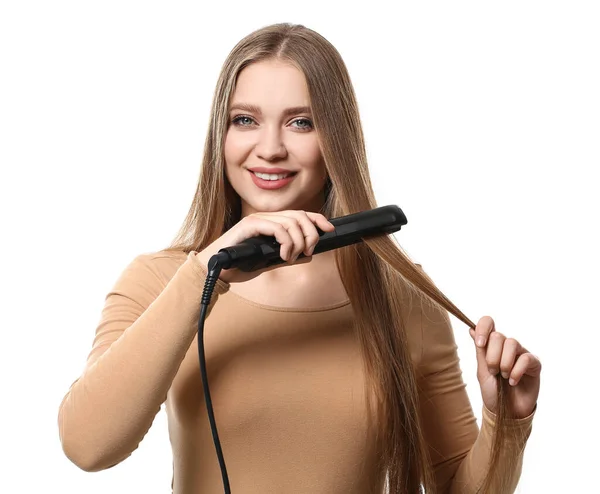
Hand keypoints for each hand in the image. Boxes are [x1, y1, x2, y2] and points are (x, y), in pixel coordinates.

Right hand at [195, 210, 334, 282]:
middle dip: (311, 233)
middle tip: (308, 252)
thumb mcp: (269, 262)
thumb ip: (287, 257)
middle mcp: (266, 217)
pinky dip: (286, 242)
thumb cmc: (238, 266)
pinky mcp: (250, 225)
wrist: (214, 271)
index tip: (329, 229)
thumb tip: (308, 256)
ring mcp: (258, 219)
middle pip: (300, 215)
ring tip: (291, 257)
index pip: (300, 214)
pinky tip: (283, 255)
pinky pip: (277, 228)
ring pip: (291, 221)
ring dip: (298, 241)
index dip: (318, 219)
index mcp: (272, 223)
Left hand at [470, 316, 540, 418]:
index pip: (488, 322)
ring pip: (512, 343)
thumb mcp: (482, 370)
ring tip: (503, 377)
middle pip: (498, 336)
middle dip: (492, 356)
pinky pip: (525, 358)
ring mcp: (521, 354)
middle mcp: (507, 347)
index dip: (483, 328)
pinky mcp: (534, 364)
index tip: (480, 344)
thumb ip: (480, 351)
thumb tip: (471, 329)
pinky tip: (513, 382)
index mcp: (492, 346)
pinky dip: (516, 371)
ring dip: (504, 363)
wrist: (506, 412)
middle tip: (493, 371)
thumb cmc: (493, 391)